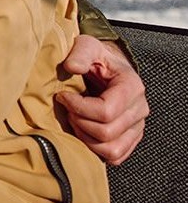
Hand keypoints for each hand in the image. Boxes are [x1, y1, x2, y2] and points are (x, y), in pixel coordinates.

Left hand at [57, 35, 147, 165]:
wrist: (107, 66)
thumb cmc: (97, 57)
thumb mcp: (87, 46)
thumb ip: (80, 53)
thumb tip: (72, 67)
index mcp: (131, 87)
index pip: (106, 111)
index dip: (78, 107)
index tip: (63, 96)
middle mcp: (139, 110)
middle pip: (106, 133)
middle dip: (79, 122)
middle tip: (67, 108)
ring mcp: (136, 127)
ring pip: (111, 149)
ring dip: (86, 138)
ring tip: (75, 119)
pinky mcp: (130, 138)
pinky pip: (115, 156)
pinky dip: (95, 149)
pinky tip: (84, 131)